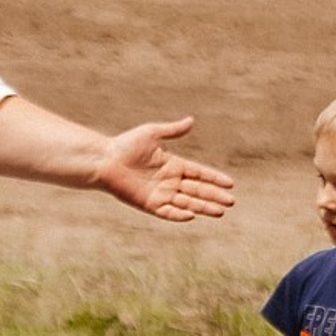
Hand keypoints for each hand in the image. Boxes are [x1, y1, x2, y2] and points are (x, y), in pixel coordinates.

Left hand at [97, 119, 235, 223]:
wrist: (104, 160)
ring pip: (187, 203)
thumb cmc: (125, 145)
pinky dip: (179, 214)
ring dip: (203, 207)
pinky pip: (168, 212)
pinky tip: (192, 214)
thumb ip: (172, 130)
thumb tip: (191, 121)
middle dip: (214, 196)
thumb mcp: (151, 133)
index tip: (230, 184)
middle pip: (198, 190)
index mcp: (173, 165)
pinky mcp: (149, 205)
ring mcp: (160, 194)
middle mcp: (170, 181)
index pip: (199, 173)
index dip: (214, 178)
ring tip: (220, 211)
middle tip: (231, 202)